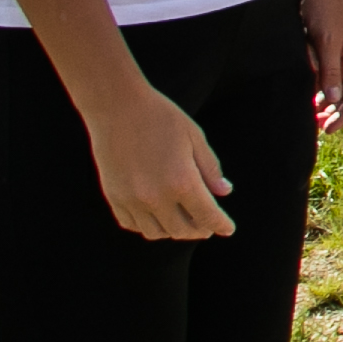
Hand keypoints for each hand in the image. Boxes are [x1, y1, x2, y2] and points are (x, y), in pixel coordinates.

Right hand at [88, 86, 236, 239]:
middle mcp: (156, 197)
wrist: (117, 108)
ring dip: (173, 230)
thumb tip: (224, 192)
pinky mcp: (114, 199)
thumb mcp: (195, 137)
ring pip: (156, 232)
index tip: (228, 229)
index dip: (220, 225)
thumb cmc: (161, 118)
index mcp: (182, 182)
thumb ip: (210, 169)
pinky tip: (157, 214)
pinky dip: (148, 225)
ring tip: (182, 219)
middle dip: (199, 230)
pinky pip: (133, 224)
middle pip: (181, 230)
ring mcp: (132, 201)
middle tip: (207, 224)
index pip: (207, 216)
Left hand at [301, 0, 342, 128]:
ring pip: (333, 90)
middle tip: (315, 129)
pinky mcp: (321, 53)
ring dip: (323, 106)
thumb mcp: (326, 40)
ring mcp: (335, 57)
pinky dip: (314, 92)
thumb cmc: (323, 6)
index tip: (328, 129)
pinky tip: (303, 100)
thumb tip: (335, 99)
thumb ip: (330, 70)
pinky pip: (321, 79)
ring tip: (308, 118)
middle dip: (334, 114)